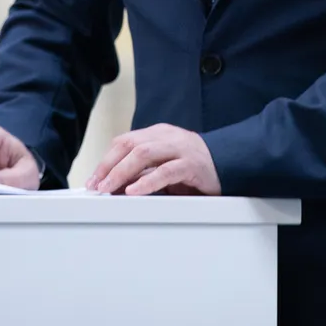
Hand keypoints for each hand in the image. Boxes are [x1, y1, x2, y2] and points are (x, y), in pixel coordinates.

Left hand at [87, 124, 220, 195]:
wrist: (231, 164)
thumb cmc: (195, 169)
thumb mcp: (164, 166)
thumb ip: (144, 171)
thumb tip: (114, 186)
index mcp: (158, 134)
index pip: (125, 141)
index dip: (106, 159)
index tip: (94, 179)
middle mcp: (167, 136)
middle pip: (130, 145)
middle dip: (109, 166)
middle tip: (96, 186)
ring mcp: (180, 148)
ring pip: (143, 154)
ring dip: (121, 172)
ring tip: (109, 189)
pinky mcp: (192, 164)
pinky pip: (166, 171)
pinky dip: (147, 181)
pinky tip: (134, 191)